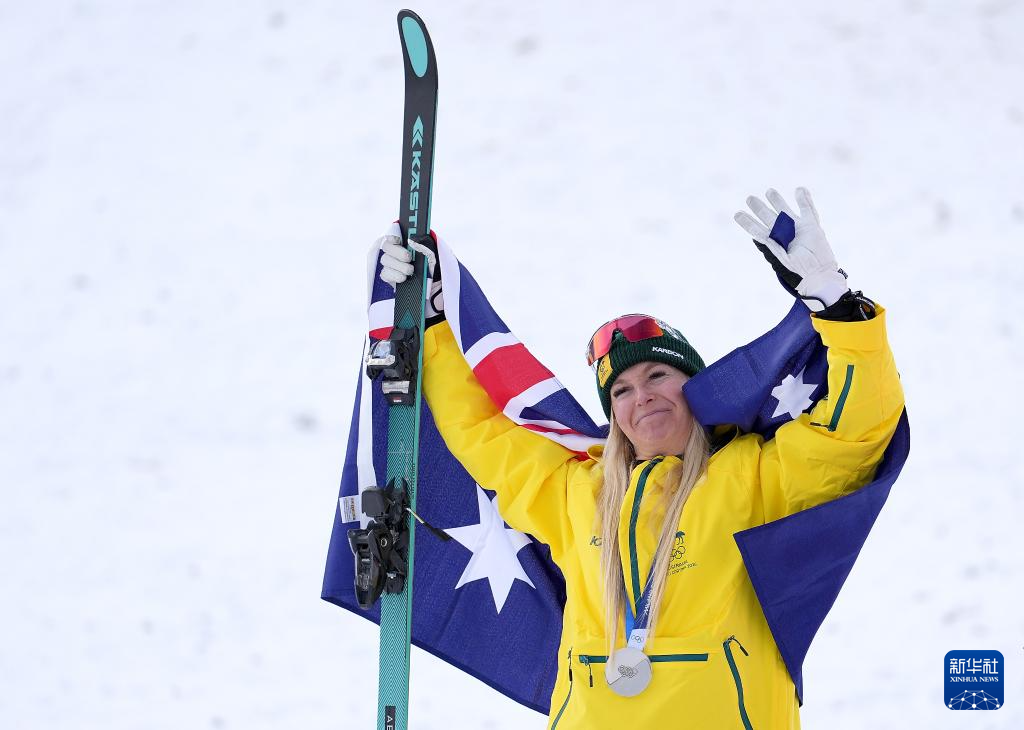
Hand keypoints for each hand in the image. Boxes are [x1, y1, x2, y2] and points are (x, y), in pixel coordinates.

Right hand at [373, 223, 443, 319]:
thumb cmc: (429, 264)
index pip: (392, 234)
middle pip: (387, 247)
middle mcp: (393, 251)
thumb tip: (414, 243)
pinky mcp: (388, 275)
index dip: (392, 236)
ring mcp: (389, 263)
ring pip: (386, 260)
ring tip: (410, 271)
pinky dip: (394, 275)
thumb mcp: (430, 254)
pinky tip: (403, 278)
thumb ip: (422, 247)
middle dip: (398, 252)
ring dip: (398, 265)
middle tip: (408, 257)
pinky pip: (385, 273)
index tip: (398, 240)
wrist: (431, 282)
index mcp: (403, 242)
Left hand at [733, 187, 848, 311]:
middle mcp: (784, 234)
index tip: (737, 214)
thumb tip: (759, 236)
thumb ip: (772, 246)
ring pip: (785, 211)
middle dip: (759, 208)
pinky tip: (800, 190)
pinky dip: (804, 200)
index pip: (758, 230)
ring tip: (769, 191)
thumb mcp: (782, 259)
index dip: (748, 222)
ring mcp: (798, 229)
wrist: (819, 275)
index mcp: (774, 244)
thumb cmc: (799, 271)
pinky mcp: (812, 226)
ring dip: (777, 201)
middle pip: (769, 217)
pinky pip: (808, 209)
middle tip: (750, 198)